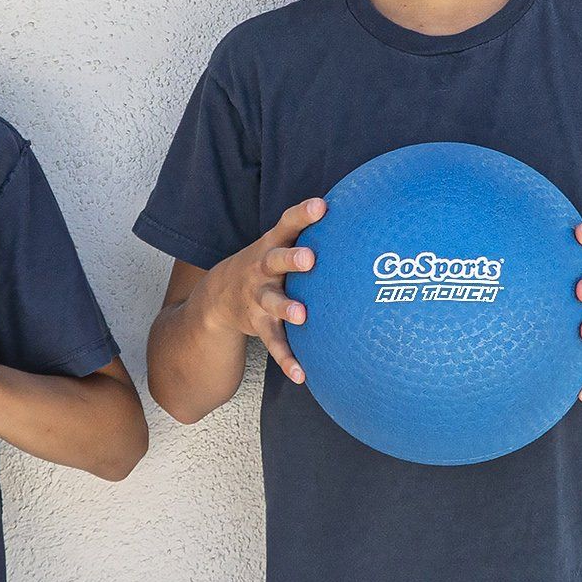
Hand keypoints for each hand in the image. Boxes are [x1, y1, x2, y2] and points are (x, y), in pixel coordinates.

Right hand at [199, 197, 326, 384]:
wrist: (217, 297)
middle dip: (291, 259)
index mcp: (271, 246)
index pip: (287, 224)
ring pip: (272, 303)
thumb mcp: (278, 244)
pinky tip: (302, 375)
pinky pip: (274, 343)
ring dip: (286, 308)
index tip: (322, 206)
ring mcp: (258, 298)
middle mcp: (262, 270)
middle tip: (309, 258)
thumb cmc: (266, 266)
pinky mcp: (258, 325)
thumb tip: (364, 220)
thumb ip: (310, 234)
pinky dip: (287, 359)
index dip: (303, 214)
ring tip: (302, 315)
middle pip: (275, 260)